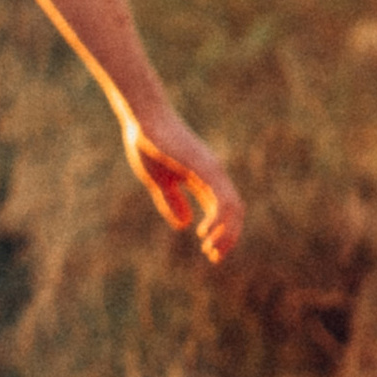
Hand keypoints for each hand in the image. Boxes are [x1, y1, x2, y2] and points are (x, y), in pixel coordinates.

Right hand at [125, 116, 241, 262]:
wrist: (142, 119)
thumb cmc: (148, 144)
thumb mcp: (159, 181)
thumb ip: (172, 201)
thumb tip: (186, 224)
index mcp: (203, 178)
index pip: (222, 209)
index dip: (221, 233)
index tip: (211, 254)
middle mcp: (213, 174)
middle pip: (234, 210)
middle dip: (228, 237)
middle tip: (214, 257)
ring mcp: (211, 169)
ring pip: (232, 207)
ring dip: (226, 232)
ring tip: (211, 250)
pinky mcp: (205, 167)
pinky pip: (222, 198)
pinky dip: (218, 219)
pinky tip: (205, 232)